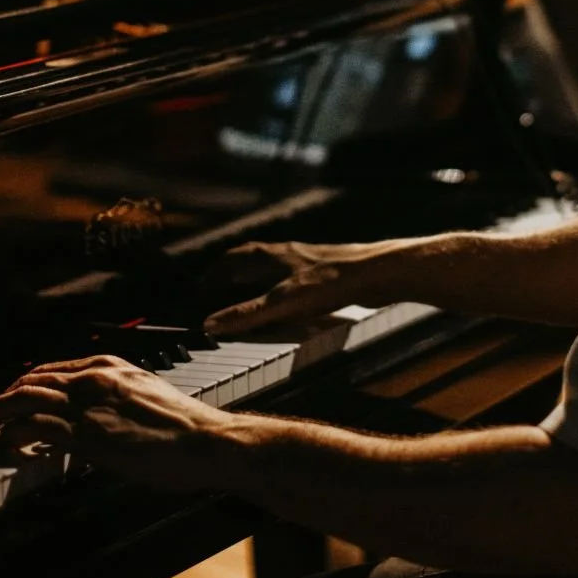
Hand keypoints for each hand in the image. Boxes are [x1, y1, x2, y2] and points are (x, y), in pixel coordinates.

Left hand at [0, 354, 232, 488]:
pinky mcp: (85, 432)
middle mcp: (93, 377)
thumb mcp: (147, 401)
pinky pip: (33, 425)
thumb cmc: (188, 430)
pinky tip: (5, 444)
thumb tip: (103, 421)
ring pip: (23, 397)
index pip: (53, 370)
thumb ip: (119, 404)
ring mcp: (87, 403)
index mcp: (110, 367)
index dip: (26, 385)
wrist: (207, 441)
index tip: (10, 399)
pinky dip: (12, 432)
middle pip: (31, 379)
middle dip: (0, 397)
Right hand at [202, 238, 397, 335]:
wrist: (377, 272)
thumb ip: (247, 315)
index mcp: (270, 255)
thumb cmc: (332, 281)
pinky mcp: (324, 272)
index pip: (231, 259)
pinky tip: (287, 300)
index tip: (200, 289)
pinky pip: (291, 276)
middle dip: (231, 273)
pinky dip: (278, 286)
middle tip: (217, 289)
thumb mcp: (282, 304)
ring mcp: (306, 261)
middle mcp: (286, 253)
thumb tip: (211, 324)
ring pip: (271, 266)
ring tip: (247, 294)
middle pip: (250, 259)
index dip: (213, 274)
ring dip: (254, 278)